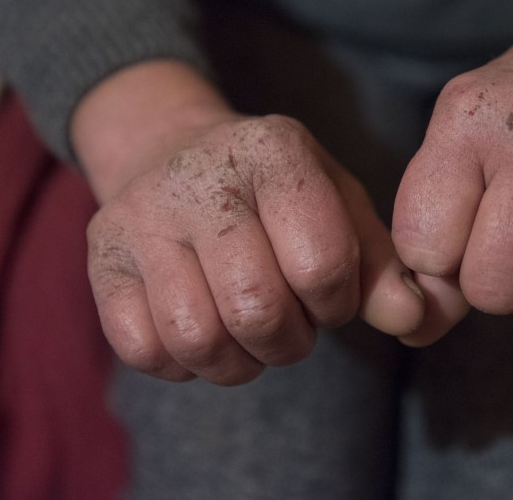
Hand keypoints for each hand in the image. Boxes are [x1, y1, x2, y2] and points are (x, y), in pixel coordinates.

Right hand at [73, 62, 423, 384]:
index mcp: (274, 152)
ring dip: (238, 361)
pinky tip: (202, 327)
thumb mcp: (338, 205)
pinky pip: (144, 350)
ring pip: (197, 339)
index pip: (322, 263)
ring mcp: (139, 216)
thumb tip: (412, 319)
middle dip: (289, 341)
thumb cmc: (273, 192)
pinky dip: (183, 364)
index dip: (337, 303)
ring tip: (248, 331)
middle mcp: (200, 177)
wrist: (171, 149)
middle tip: (289, 322)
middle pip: (257, 309)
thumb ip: (383, 265)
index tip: (329, 295)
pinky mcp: (100, 257)